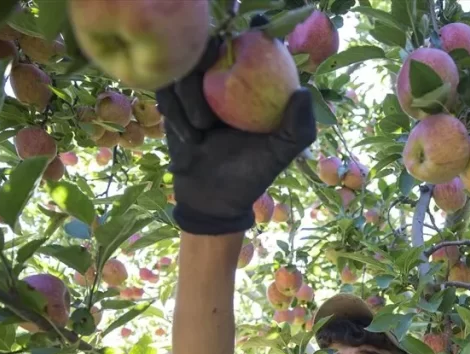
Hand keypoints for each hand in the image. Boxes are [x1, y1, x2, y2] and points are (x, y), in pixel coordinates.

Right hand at [156, 34, 315, 235]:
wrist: (213, 199)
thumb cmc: (251, 174)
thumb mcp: (279, 154)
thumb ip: (297, 129)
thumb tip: (303, 92)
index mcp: (250, 85)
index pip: (247, 47)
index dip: (246, 38)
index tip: (242, 44)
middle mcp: (222, 82)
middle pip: (208, 50)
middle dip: (205, 59)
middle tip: (207, 73)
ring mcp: (194, 92)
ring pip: (183, 73)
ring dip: (190, 98)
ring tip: (203, 130)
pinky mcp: (172, 105)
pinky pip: (166, 95)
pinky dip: (177, 114)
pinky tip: (191, 139)